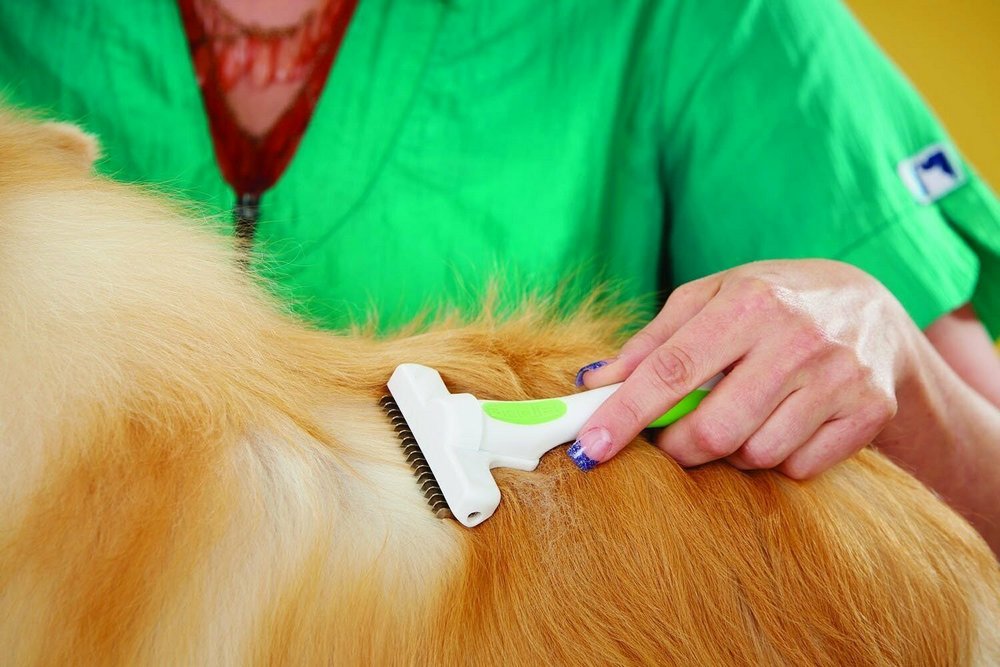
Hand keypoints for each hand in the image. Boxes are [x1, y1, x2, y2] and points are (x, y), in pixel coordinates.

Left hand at [568, 260, 917, 477]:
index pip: (671, 370)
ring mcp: (839, 378)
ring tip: (739, 415)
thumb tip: (594, 381)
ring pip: (756, 455)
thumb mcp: (710, 298)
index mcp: (748, 303)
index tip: (590, 448)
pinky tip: (781, 423)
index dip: (625, 414)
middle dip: (678, 447)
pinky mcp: (870, 411)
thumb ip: (652, 342)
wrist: (871, 306)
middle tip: (672, 439)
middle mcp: (797, 339)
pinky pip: (799, 467)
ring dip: (731, 451)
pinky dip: (778, 458)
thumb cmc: (770, 300)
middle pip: (714, 430)